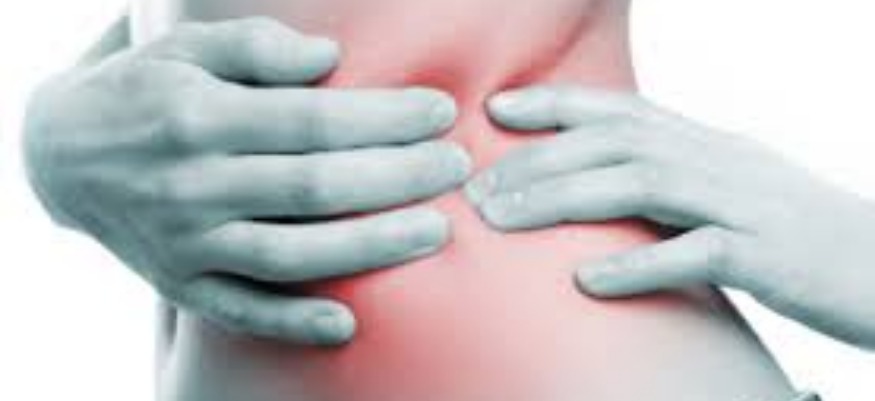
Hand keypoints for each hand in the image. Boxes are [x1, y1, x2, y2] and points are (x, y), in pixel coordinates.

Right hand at [24, 17, 470, 344]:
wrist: (58, 156)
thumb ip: (256, 48)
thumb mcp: (184, 49)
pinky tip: (347, 325)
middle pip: (316, 186)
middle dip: (398, 176)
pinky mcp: (179, 283)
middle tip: (457, 166)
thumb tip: (330, 60)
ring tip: (435, 231)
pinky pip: (240, 310)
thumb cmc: (142, 91)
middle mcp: (194, 184)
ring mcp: (187, 241)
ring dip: (369, 246)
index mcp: (200, 117)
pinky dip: (292, 321)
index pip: (313, 121)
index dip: (385, 117)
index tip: (440, 110)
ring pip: (292, 253)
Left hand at [466, 84, 874, 347]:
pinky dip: (636, 264)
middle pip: (615, 142)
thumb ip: (671, 183)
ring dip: (563, 199)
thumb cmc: (795, 235)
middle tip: (477, 188)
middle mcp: (720, 161)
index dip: (556, 104)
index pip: (622, 109)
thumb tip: (602, 186)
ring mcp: (745, 204)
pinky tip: (586, 281)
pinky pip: (696, 252)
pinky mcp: (769, 257)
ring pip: (641, 184)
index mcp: (708, 144)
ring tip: (504, 219)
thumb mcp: (730, 191)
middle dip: (537, 160)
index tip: (495, 112)